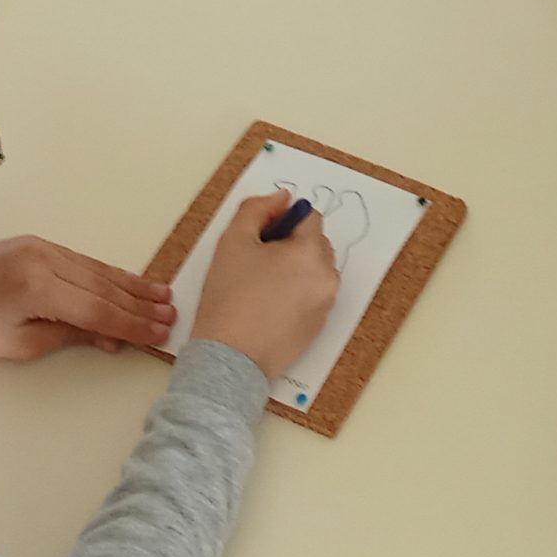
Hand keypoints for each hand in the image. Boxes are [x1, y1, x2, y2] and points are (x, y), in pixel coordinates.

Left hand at [0, 236, 175, 358]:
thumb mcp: (20, 343)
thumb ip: (69, 334)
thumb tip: (111, 335)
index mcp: (40, 287)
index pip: (100, 308)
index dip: (133, 324)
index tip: (160, 333)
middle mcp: (47, 259)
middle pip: (105, 284)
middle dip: (140, 303)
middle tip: (172, 314)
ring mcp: (43, 247)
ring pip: (97, 268)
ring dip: (131, 284)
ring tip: (161, 296)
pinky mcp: (37, 244)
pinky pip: (82, 261)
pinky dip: (107, 274)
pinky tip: (127, 282)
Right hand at [188, 191, 340, 381]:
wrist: (230, 359)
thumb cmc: (230, 299)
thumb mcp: (233, 241)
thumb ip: (257, 209)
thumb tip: (281, 198)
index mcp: (310, 253)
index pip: (309, 217)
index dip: (282, 221)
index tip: (260, 236)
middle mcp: (327, 277)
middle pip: (315, 244)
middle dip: (290, 245)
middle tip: (256, 262)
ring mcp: (325, 304)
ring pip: (314, 270)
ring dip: (295, 269)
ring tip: (261, 286)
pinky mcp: (319, 327)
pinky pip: (312, 295)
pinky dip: (296, 293)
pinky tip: (268, 306)